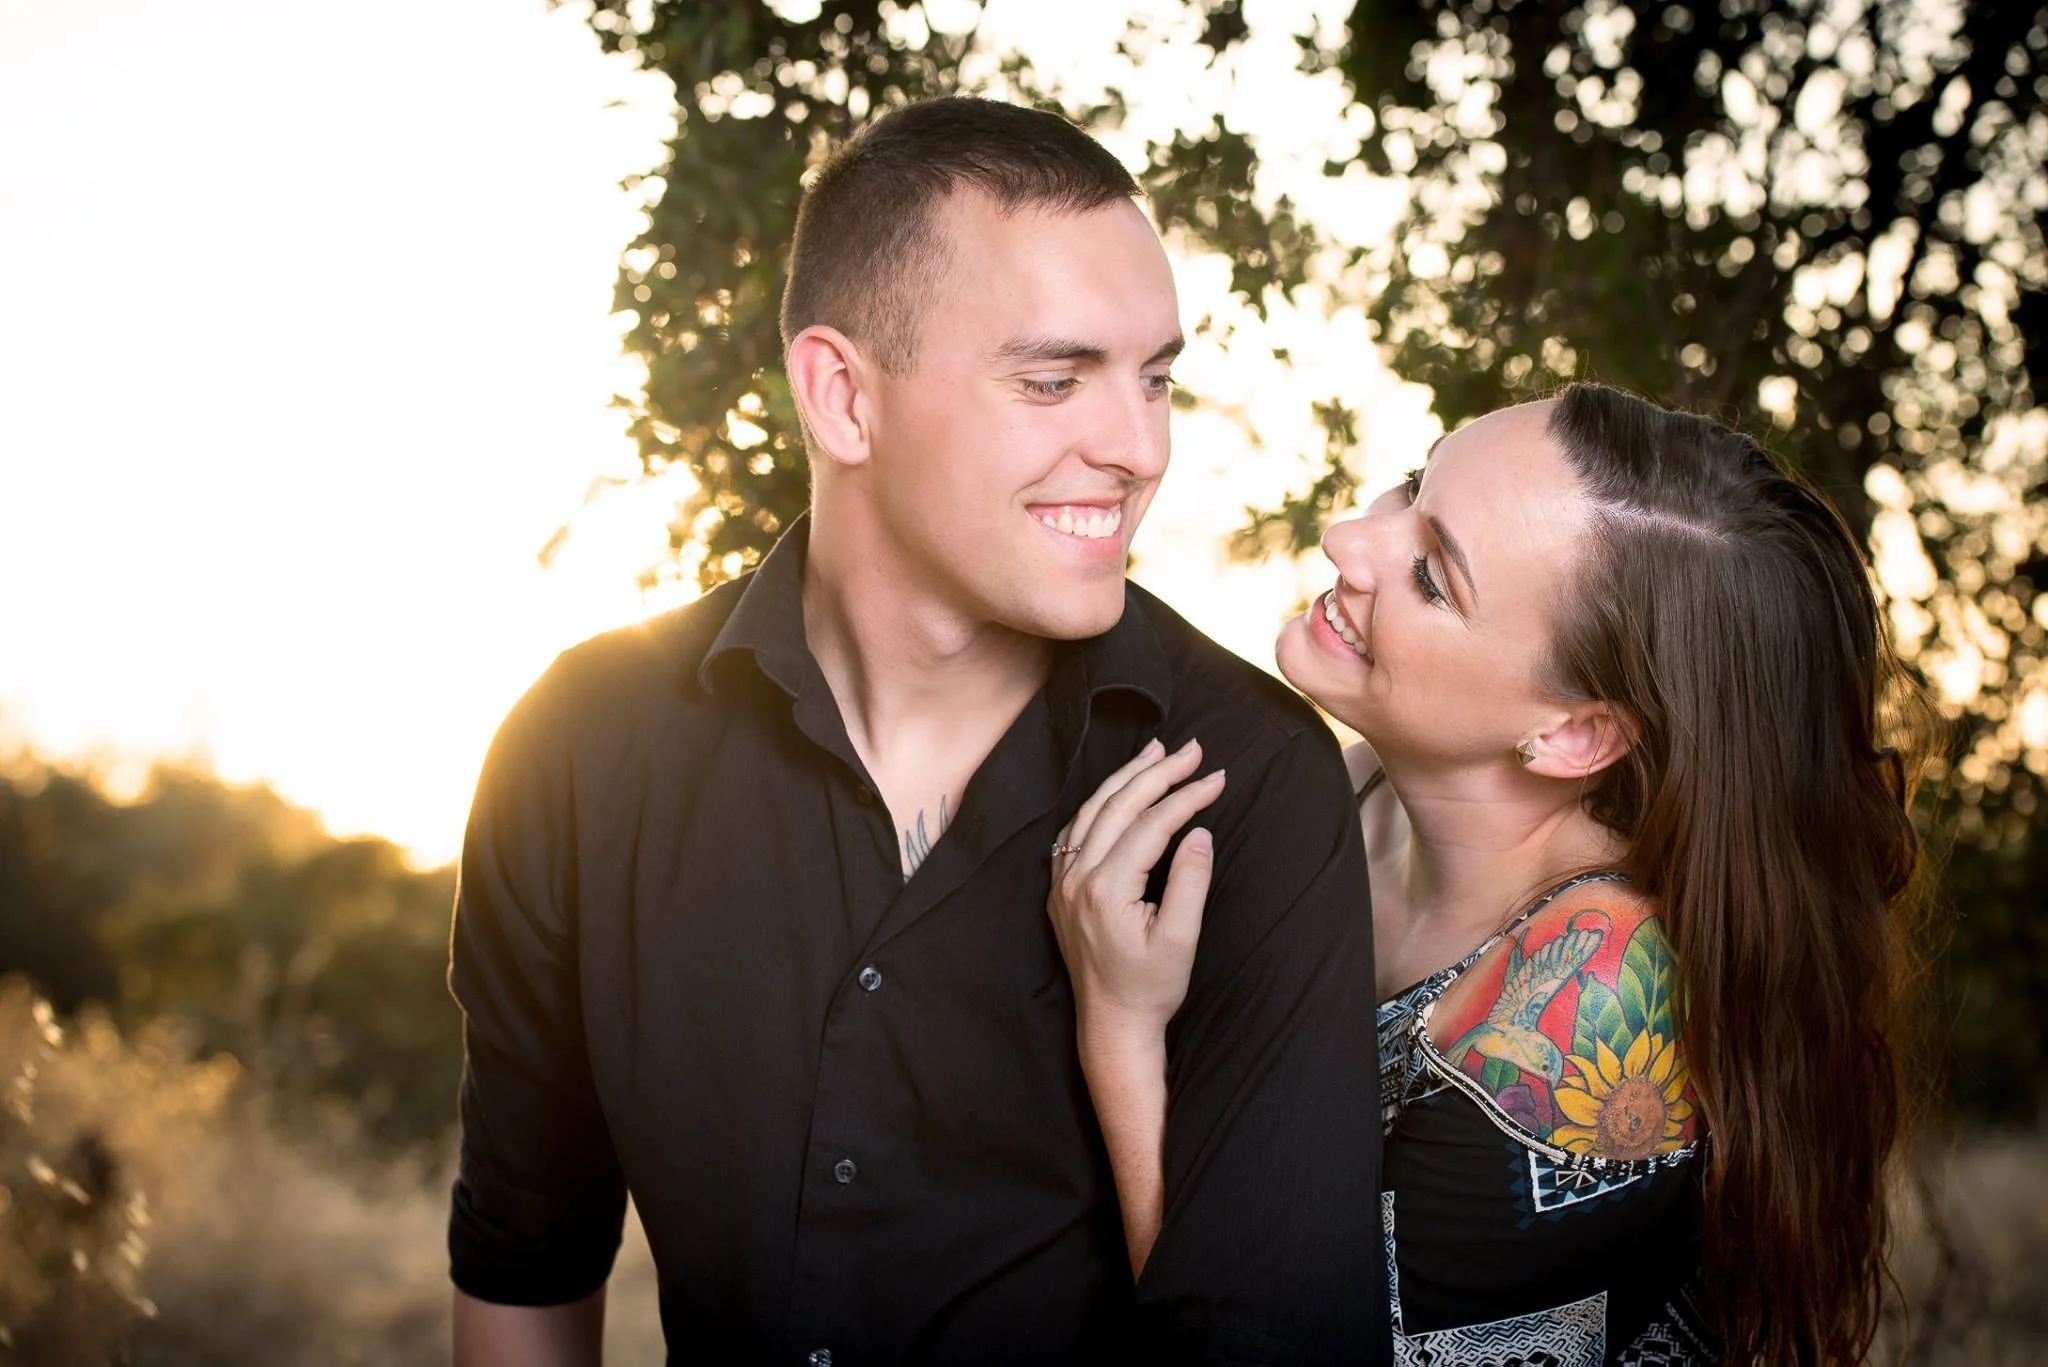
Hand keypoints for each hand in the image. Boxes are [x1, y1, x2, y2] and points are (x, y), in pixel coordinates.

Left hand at [1047, 738, 1225, 1044]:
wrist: (1111, 1024)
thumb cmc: (1151, 988)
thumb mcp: (1180, 940)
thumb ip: (1189, 882)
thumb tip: (1200, 832)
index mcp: (1106, 890)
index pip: (1151, 825)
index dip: (1187, 796)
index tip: (1218, 777)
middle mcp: (1076, 879)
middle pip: (1117, 806)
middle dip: (1158, 772)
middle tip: (1192, 749)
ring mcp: (1062, 882)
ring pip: (1091, 812)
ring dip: (1125, 778)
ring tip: (1156, 752)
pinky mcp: (1060, 890)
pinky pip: (1075, 831)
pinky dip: (1099, 804)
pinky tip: (1118, 791)